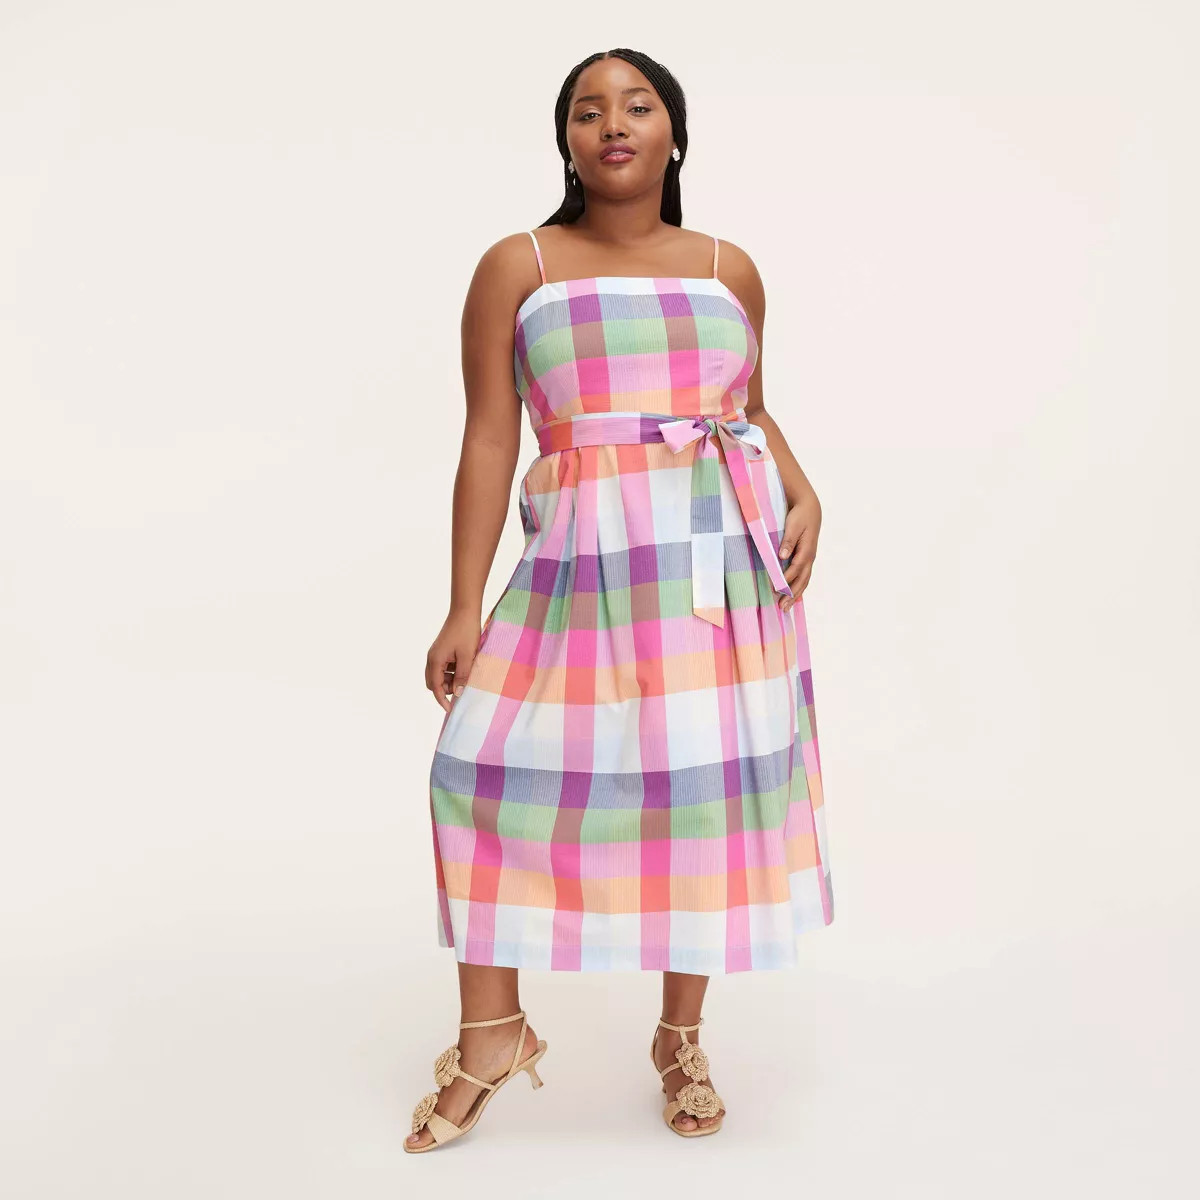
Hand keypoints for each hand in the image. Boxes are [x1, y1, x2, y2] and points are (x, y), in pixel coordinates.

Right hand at [425, 609, 482, 712]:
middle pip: (433, 682)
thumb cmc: (466, 631)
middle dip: (445, 689)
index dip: (442, 700)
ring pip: (439, 675)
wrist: (465, 611)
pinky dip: (452, 672)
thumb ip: (462, 676)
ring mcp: (436, 654)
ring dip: (450, 680)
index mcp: (435, 660)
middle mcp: (432, 658)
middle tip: (461, 689)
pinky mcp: (442, 651)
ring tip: (466, 676)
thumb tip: (457, 693)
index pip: (435, 687)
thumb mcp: (467, 656)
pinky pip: (444, 667)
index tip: (451, 709)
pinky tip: (465, 668)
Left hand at [777, 491, 820, 610]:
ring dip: (795, 595)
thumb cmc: (800, 516)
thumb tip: (782, 556)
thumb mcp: (793, 525)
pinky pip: (803, 576)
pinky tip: (793, 596)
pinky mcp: (806, 558)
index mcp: (806, 550)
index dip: (785, 579)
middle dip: (792, 595)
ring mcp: (809, 559)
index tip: (774, 589)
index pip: (795, 568)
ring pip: (804, 581)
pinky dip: (798, 588)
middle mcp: (809, 557)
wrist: (810, 508)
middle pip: (802, 580)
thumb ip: (788, 540)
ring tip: (786, 607)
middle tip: (782, 608)